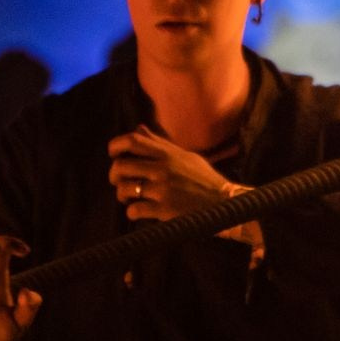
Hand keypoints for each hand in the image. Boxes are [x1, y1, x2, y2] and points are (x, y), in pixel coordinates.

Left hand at [107, 126, 232, 221]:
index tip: (113, 154)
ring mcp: (163, 189)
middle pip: (121, 165)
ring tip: (128, 198)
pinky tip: (138, 212)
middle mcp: (163, 168)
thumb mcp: (185, 156)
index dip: (115, 146)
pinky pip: (134, 210)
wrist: (225, 204)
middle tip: (118, 181)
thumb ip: (160, 143)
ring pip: (124, 188)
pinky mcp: (164, 209)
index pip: (132, 140)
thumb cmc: (205, 179)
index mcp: (168, 153)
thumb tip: (138, 128)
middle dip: (114, 175)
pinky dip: (131, 212)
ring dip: (121, 195)